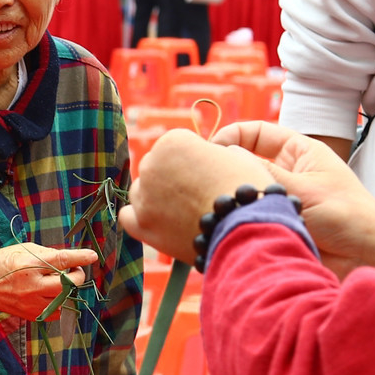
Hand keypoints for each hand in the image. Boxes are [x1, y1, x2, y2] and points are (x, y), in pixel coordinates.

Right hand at [0, 243, 99, 319]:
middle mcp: (32, 286)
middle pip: (68, 283)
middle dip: (77, 274)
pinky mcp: (32, 314)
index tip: (92, 255)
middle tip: (73, 268)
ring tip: (63, 281)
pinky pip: (58, 311)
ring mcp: (32, 303)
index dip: (80, 257)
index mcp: (28, 265)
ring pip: (66, 299)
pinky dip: (62, 302)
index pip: (61, 261)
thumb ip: (45, 254)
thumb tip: (66, 258)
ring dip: (70, 288)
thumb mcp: (21, 250)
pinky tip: (55, 294)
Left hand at [118, 129, 273, 262]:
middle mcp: (151, 165)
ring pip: (141, 191)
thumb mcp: (236, 156)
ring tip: (185, 211)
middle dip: (172, 177)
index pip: (175, 145)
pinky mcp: (141, 225)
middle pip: (155, 166)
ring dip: (156, 197)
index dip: (193, 158)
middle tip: (197, 194)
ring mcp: (143, 196)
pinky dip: (141, 218)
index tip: (208, 171)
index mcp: (173, 141)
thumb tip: (204, 154)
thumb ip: (211, 151)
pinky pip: (129, 216)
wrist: (246, 233)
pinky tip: (159, 222)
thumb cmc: (246, 192)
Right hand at [211, 122, 374, 275]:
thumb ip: (263, 172)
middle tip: (202, 179)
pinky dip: (233, 217)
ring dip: (230, 196)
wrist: (365, 259)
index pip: (255, 132)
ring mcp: (277, 198)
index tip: (210, 151)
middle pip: (244, 160)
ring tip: (213, 203)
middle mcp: (285, 172)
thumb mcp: (304, 189)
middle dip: (224, 167)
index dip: (231, 136)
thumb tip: (225, 155)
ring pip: (242, 189)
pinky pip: (246, 215)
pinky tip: (222, 222)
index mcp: (298, 152)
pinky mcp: (271, 222)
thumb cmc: (347, 217)